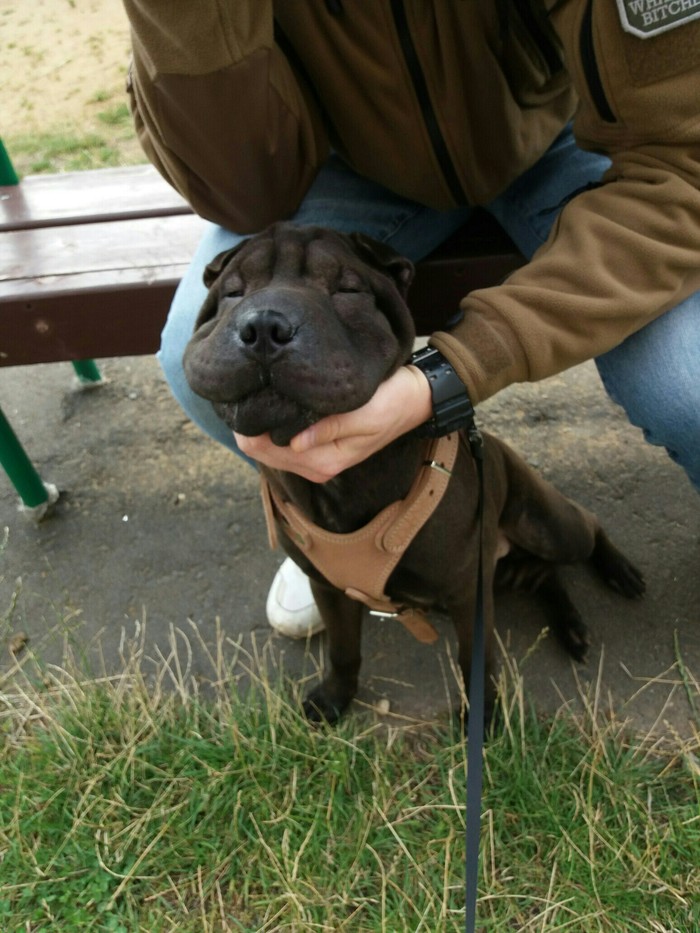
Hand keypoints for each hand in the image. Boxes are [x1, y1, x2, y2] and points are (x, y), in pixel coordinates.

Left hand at [234, 365, 432, 482]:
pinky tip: (273, 398)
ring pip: (264, 443)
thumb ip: (329, 428)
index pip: (261, 447)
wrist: (414, 399)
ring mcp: (312, 458)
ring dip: (260, 420)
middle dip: (250, 420)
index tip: (247, 389)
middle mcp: (313, 465)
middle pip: (257, 447)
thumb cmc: (392, 401)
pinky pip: (278, 437)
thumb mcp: (364, 413)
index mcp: (322, 461)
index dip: (248, 421)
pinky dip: (271, 421)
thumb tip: (294, 441)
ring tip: (261, 387)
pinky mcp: (315, 446)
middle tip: (250, 384)